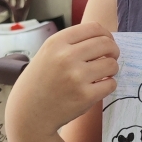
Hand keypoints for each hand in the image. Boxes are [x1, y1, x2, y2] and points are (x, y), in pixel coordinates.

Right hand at [5, 22, 119, 138]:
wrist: (28, 113)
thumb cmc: (40, 82)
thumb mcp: (47, 53)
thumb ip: (71, 43)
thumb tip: (104, 38)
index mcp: (56, 42)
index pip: (94, 28)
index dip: (106, 35)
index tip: (107, 42)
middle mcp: (66, 56)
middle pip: (106, 44)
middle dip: (113, 50)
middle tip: (111, 58)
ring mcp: (76, 77)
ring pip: (112, 64)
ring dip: (112, 69)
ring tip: (103, 74)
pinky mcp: (85, 96)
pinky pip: (111, 84)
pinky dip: (109, 85)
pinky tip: (99, 87)